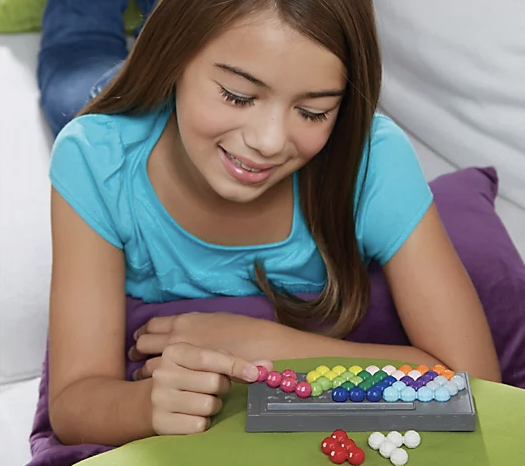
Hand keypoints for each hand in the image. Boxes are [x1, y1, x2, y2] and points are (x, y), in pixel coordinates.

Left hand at [129, 313, 275, 376]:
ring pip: (147, 366)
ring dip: (143, 371)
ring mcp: (179, 360)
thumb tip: (190, 327)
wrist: (260, 348)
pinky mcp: (184, 380)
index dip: (144, 332)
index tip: (141, 338)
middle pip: (143, 344)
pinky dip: (154, 386)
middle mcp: (176, 338)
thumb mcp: (218, 321)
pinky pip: (159, 383)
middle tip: (136, 357)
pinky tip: (159, 389)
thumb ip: (200, 324)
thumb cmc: (243, 332)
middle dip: (138, 351)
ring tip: (146, 376)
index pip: (152, 325)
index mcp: (185, 321)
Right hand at [149, 341, 271, 434]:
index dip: (235, 365)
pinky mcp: (161, 422)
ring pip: (209, 405)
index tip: (255, 374)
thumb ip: (234, 361)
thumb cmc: (186, 375)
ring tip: (201, 399)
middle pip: (214, 382)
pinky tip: (192, 414)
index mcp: (174, 351)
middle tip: (214, 386)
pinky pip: (199, 424)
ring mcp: (160, 398)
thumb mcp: (203, 361)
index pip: (210, 358)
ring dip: (213, 405)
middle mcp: (164, 372)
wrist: (149, 400)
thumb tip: (267, 366)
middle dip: (222, 387)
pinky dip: (203, 422)